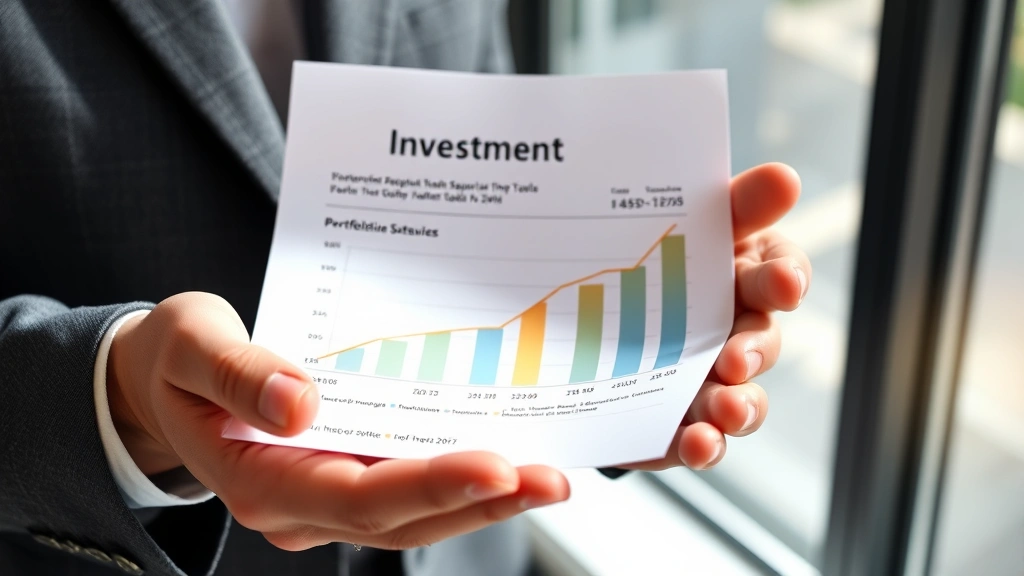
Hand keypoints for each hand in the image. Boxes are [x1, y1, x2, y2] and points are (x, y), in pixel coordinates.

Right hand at [107, 293, 568, 550]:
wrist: (166, 376)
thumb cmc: (178, 357)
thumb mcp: (190, 345)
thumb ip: (238, 374)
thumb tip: (299, 406)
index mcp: (259, 478)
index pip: (355, 497)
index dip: (428, 485)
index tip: (495, 465)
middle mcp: (299, 503)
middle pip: (401, 516)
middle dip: (480, 499)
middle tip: (551, 477)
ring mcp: (325, 497)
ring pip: (414, 514)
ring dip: (483, 499)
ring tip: (550, 476)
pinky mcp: (345, 478)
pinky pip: (410, 489)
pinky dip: (461, 480)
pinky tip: (509, 459)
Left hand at [620, 162, 809, 470]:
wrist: (575, 323)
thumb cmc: (641, 264)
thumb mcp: (672, 224)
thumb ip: (727, 206)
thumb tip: (783, 178)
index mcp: (737, 274)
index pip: (778, 270)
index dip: (785, 277)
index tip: (784, 283)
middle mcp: (734, 331)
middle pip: (762, 340)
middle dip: (754, 349)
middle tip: (736, 357)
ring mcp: (710, 383)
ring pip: (743, 400)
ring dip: (740, 406)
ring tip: (725, 408)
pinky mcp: (682, 425)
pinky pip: (704, 440)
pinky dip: (706, 445)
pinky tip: (699, 442)